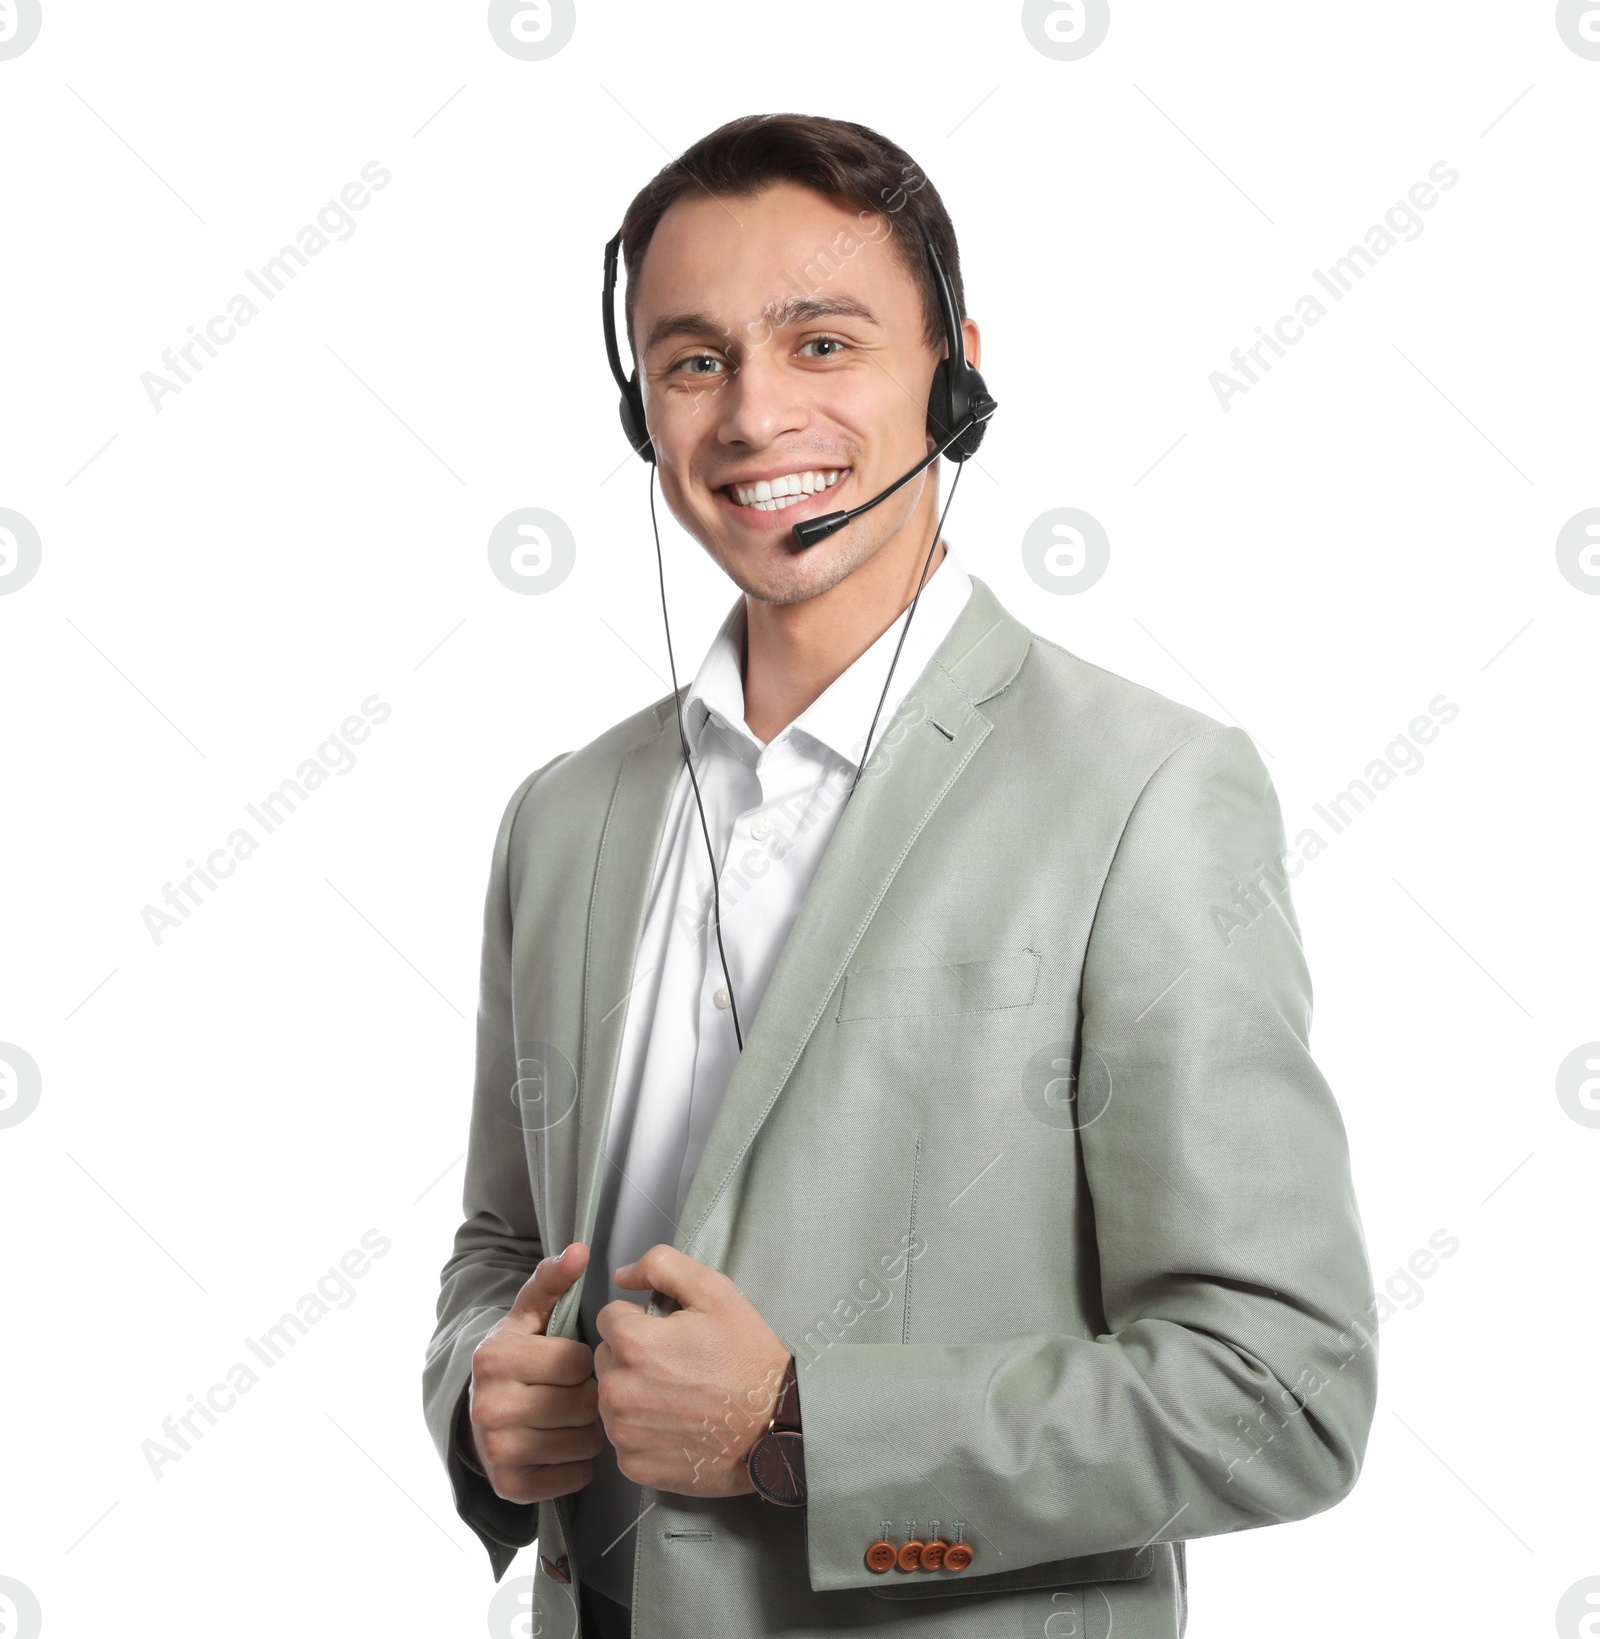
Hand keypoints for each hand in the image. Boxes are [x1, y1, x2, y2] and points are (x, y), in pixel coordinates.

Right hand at [466, 1243, 605, 1504]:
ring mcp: (497, 1450)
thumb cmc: (520, 1356)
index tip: (575, 1360)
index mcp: (494, 1356)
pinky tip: (567, 1445)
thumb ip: (553, 1279)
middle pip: (583, 1404)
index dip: (586, 1360)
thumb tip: (579, 1249)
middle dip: (593, 1396)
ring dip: (592, 1431)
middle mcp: (488, 1406)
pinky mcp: (509, 1486)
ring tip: (577, 1417)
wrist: (481, 1412)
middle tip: (582, 1392)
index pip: (576, 1361)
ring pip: (584, 1442)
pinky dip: (580, 1464)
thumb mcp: (530, 1314)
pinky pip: (574, 1477)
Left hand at [593, 1244, 791, 1497]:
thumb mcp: (714, 1292)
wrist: (776, 1426)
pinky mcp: (632, 1465)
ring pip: (611, 1397)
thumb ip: (662, 1266)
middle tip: (677, 1366)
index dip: (641, 1321)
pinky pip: (623, 1436)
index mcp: (633, 1343)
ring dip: (634, 1393)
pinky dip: (642, 1431)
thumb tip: (622, 1274)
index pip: (610, 1318)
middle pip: (606, 1358)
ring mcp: (623, 1432)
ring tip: (679, 1397)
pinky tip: (676, 1426)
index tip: (670, 1336)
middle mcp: (618, 1390)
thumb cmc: (748, 1358)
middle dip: (632, 1357)